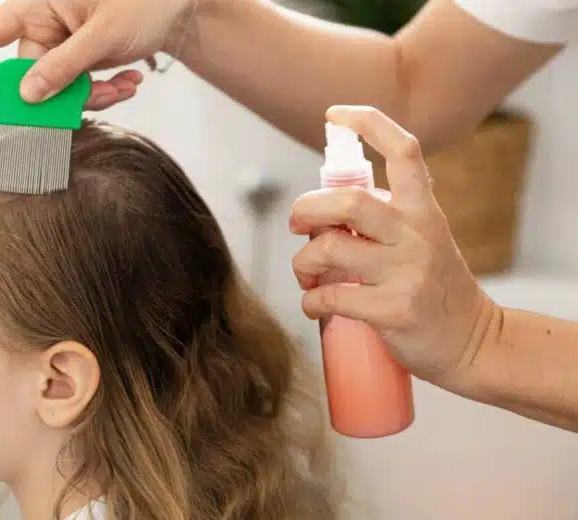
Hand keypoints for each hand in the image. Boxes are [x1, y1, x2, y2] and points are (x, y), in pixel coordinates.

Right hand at [0, 0, 195, 110]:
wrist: (178, 5)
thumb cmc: (143, 2)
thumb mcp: (103, 34)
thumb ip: (64, 66)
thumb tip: (27, 97)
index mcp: (36, 6)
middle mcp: (44, 26)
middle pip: (28, 76)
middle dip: (60, 97)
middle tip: (95, 100)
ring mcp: (64, 47)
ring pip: (59, 90)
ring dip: (91, 98)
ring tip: (125, 87)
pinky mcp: (84, 62)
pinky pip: (81, 90)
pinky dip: (104, 93)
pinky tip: (130, 83)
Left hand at [289, 105, 495, 383]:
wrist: (474, 341)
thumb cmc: (435, 286)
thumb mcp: (424, 238)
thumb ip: (385, 218)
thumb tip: (324, 208)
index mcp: (424, 210)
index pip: (403, 151)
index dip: (368, 123)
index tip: (334, 115)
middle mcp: (417, 234)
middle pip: (348, 201)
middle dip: (306, 208)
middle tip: (296, 223)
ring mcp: (406, 272)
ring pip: (329, 249)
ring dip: (302, 263)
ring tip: (306, 275)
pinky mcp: (393, 310)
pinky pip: (330, 296)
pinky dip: (309, 301)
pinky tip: (313, 304)